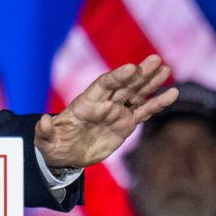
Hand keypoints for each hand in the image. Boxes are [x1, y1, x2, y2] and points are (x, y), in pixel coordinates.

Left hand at [35, 54, 177, 168]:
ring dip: (151, 82)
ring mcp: (115, 112)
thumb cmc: (53, 144)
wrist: (65, 155)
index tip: (130, 68)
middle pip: (123, 85)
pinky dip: (157, 103)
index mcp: (85, 103)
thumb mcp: (45, 140)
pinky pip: (144, 111)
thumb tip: (43, 120)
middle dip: (139, 73)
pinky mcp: (125, 124)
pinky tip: (172, 93)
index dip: (116, 77)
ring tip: (166, 68)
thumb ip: (45, 131)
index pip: (103, 85)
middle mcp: (103, 104)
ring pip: (136, 94)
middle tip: (155, 59)